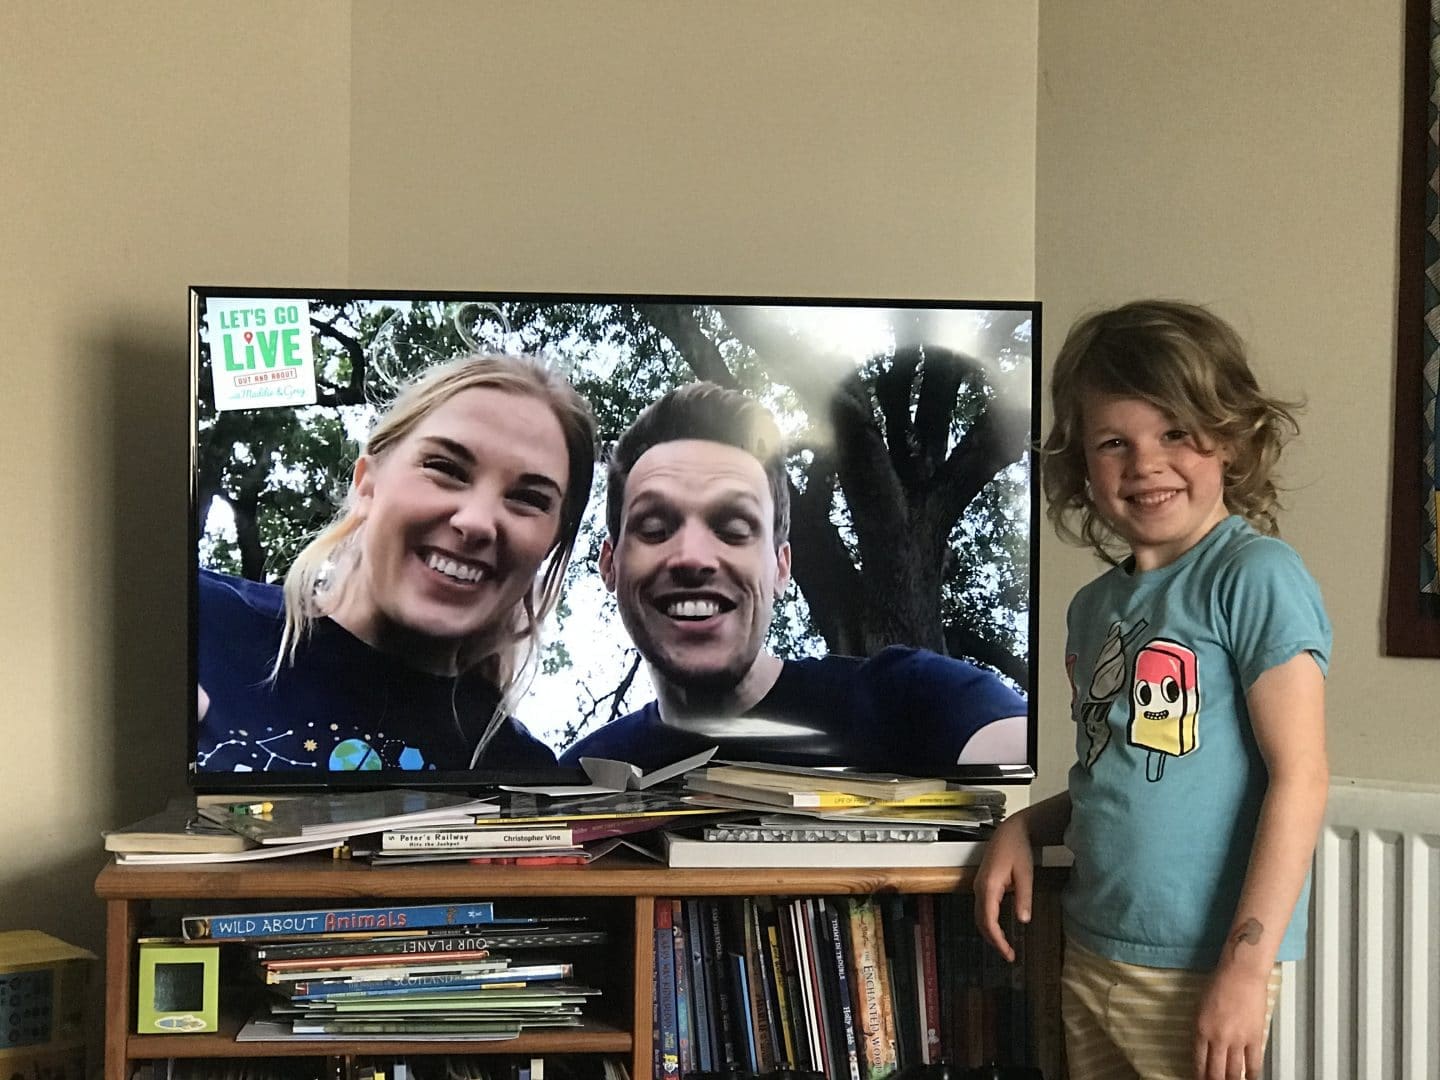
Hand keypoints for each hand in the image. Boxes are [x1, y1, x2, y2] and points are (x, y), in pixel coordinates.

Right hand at [972, 811, 1032, 962]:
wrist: (1010, 831)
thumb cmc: (1018, 850)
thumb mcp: (1026, 874)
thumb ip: (1024, 898)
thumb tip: (1023, 921)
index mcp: (989, 886)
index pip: (988, 920)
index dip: (997, 939)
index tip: (1008, 953)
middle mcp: (979, 888)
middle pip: (980, 921)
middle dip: (993, 940)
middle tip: (1009, 955)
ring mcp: (978, 886)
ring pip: (979, 916)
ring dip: (990, 933)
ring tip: (1005, 947)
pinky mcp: (982, 885)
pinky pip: (982, 909)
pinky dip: (989, 923)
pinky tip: (1000, 930)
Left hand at [1193, 964, 1270, 1078]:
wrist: (1241, 973)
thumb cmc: (1218, 984)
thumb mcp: (1200, 1007)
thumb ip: (1201, 1030)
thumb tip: (1204, 1049)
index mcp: (1201, 1029)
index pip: (1198, 1062)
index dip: (1198, 1076)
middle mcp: (1218, 1038)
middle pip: (1215, 1072)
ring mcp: (1238, 1040)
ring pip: (1234, 1072)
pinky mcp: (1255, 1038)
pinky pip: (1254, 1064)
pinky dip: (1252, 1076)